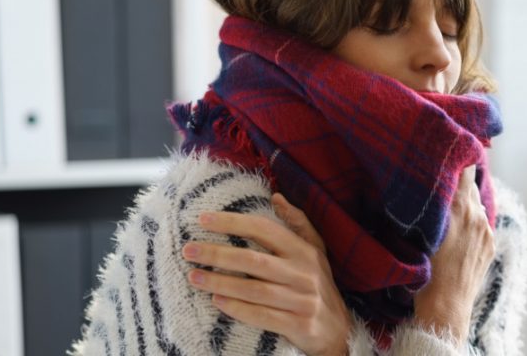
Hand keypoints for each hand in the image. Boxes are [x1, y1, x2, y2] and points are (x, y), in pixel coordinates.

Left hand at [182, 192, 351, 355]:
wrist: (337, 329)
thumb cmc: (318, 284)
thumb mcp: (315, 250)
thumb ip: (298, 223)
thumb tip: (277, 197)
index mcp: (305, 251)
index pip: (265, 229)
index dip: (233, 222)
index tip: (203, 220)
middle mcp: (305, 273)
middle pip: (254, 260)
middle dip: (218, 254)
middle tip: (189, 250)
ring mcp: (303, 300)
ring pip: (254, 290)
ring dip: (220, 283)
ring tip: (194, 277)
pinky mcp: (298, 325)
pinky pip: (262, 316)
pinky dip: (238, 309)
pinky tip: (217, 302)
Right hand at [413, 165, 495, 346]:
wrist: (445, 308)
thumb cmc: (424, 273)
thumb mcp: (419, 233)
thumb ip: (429, 206)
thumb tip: (426, 186)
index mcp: (459, 208)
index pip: (465, 168)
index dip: (458, 156)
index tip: (448, 150)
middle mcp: (477, 215)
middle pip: (471, 183)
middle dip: (458, 179)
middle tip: (441, 174)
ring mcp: (486, 231)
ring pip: (476, 204)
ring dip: (465, 201)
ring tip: (448, 204)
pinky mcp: (490, 245)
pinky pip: (481, 222)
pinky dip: (471, 219)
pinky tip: (458, 227)